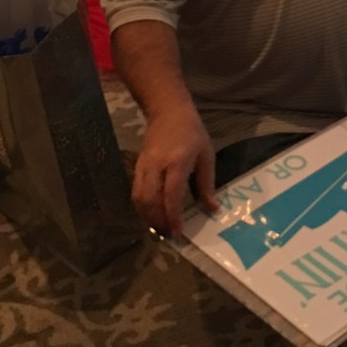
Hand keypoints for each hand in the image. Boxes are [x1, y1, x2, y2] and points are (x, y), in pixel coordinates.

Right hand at [132, 109, 216, 237]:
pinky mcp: (137, 166)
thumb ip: (207, 183)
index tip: (178, 232)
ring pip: (139, 197)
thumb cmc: (192, 132)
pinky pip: (135, 191)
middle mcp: (157, 165)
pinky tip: (151, 214)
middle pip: (150, 199)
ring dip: (147, 216)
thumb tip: (212, 208)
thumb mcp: (206, 155)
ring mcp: (144, 165)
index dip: (173, 215)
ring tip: (160, 228)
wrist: (168, 111)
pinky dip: (141, 206)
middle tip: (169, 235)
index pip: (171, 193)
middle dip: (158, 220)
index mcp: (177, 161)